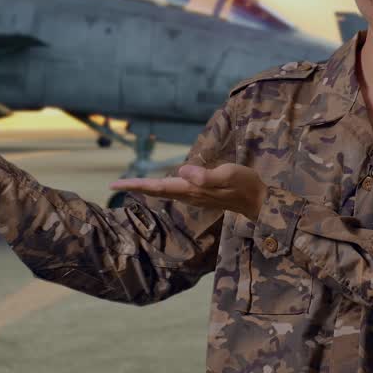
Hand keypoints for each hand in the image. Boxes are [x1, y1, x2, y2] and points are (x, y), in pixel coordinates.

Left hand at [110, 163, 265, 220]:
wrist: (258, 201)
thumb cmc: (245, 185)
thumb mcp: (229, 175)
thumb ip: (207, 176)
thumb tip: (182, 171)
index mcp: (191, 189)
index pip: (158, 187)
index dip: (136, 185)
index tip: (114, 185)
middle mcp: (189, 195)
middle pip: (157, 190)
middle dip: (136, 187)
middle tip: (113, 185)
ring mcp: (194, 196)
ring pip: (164, 191)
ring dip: (146, 188)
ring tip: (130, 184)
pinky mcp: (200, 194)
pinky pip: (174, 191)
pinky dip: (160, 187)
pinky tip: (159, 185)